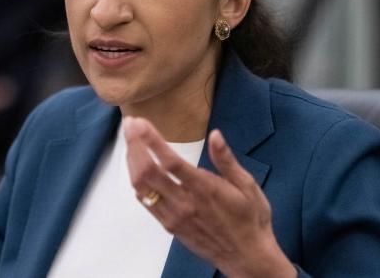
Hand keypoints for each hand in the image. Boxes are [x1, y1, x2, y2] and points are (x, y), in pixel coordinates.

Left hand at [123, 117, 295, 277]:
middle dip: (135, 145)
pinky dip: (136, 181)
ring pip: (141, 186)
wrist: (246, 256)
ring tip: (130, 141)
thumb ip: (227, 160)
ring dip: (131, 161)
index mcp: (204, 189)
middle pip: (148, 171)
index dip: (151, 141)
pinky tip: (136, 167)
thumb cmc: (250, 219)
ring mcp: (173, 216)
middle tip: (129, 125)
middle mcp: (184, 203)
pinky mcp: (169, 225)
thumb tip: (216, 135)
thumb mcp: (247, 185)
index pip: (170, 162)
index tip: (140, 124)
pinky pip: (145, 201)